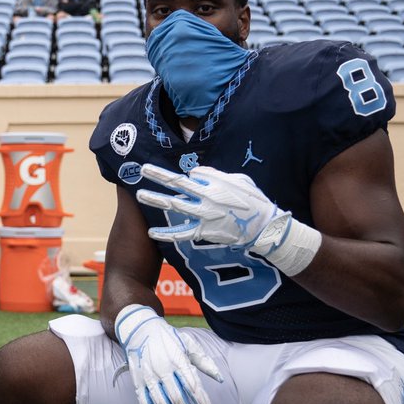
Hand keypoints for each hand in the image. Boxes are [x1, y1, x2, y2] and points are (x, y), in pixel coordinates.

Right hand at [114, 305, 220, 403]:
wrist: (139, 328)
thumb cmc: (168, 337)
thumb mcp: (189, 343)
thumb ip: (205, 361)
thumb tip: (220, 378)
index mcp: (178, 359)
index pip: (193, 387)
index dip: (202, 403)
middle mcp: (162, 369)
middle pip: (178, 399)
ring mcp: (148, 376)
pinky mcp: (137, 381)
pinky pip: (144, 403)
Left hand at [137, 163, 290, 252]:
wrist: (263, 227)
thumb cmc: (253, 200)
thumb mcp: (238, 180)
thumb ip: (215, 176)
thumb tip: (196, 173)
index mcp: (215, 184)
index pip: (191, 175)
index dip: (183, 175)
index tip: (176, 176)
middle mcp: (206, 199)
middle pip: (177, 184)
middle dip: (159, 176)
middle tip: (142, 169)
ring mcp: (203, 216)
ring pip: (174, 205)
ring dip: (156, 200)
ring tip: (140, 194)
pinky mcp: (204, 232)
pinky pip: (181, 233)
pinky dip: (166, 234)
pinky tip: (151, 232)